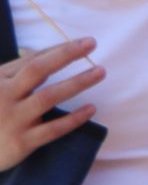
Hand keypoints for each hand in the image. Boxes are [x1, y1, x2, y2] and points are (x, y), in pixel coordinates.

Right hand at [0, 38, 104, 169]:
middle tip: (91, 44)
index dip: (58, 50)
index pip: (31, 60)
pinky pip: (53, 129)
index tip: (83, 42)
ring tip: (100, 72)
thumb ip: (14, 74)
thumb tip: (39, 53)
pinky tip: (91, 109)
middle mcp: (4, 96)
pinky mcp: (22, 142)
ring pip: (49, 97)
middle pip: (37, 70)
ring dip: (77, 82)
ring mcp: (13, 119)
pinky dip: (73, 119)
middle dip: (65, 55)